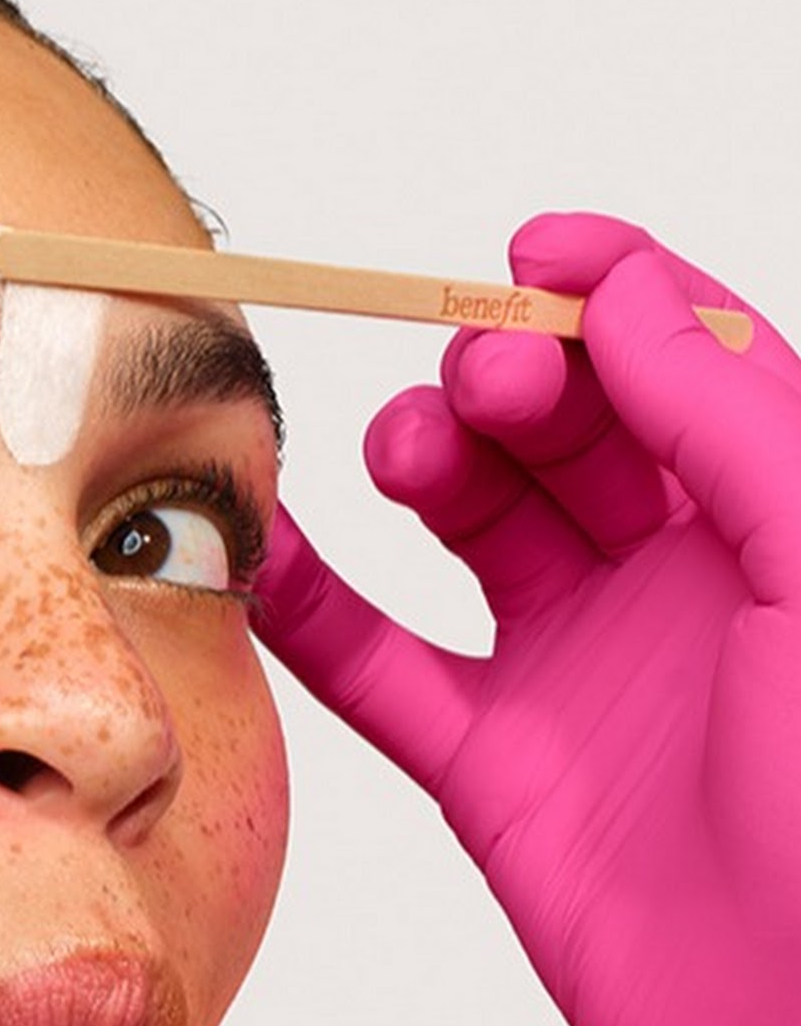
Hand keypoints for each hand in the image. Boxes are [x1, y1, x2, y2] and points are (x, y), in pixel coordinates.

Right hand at [252, 211, 800, 1025]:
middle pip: (569, 435)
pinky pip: (387, 668)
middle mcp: (688, 588)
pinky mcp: (497, 769)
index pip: (686, 369)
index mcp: (785, 530)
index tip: (530, 256)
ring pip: (475, 531)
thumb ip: (737, 426)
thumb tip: (632, 297)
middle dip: (509, 382)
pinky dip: (321, 611)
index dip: (611, 293)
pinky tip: (276, 557)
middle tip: (476, 385)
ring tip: (399, 455)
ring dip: (421, 471)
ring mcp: (584, 675)